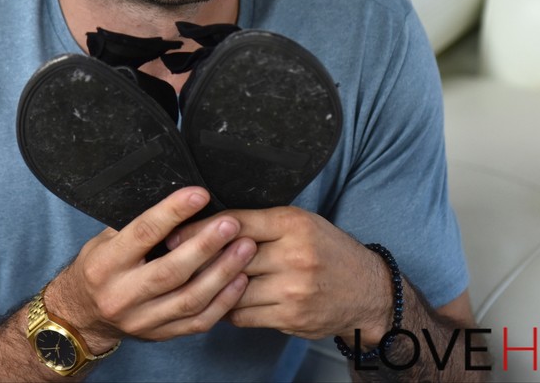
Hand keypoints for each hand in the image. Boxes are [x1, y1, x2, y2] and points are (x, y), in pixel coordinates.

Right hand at [44, 187, 256, 347]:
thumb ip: (137, 226)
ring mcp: (142, 320)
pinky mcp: (159, 336)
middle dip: (206, 245)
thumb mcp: (104, 241)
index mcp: (105, 264)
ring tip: (245, 248)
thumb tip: (180, 200)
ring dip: (223, 273)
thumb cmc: (99, 268)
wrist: (82, 317)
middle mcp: (122, 295)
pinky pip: (198, 322)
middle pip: (171, 271)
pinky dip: (223, 302)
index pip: (142, 234)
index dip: (172, 212)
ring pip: (190, 300)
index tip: (199, 194)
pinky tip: (240, 281)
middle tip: (232, 224)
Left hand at [169, 207, 390, 340]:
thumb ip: (262, 223)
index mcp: (293, 223)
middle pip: (231, 256)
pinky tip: (224, 302)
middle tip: (172, 259)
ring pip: (233, 289)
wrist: (367, 292)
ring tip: (195, 283)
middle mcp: (294, 254)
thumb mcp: (301, 224)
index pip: (236, 222)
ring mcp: (293, 289)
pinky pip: (243, 315)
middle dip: (198, 258)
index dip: (201, 228)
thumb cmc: (329, 252)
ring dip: (212, 288)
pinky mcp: (291, 317)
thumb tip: (212, 227)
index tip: (175, 232)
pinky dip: (229, 309)